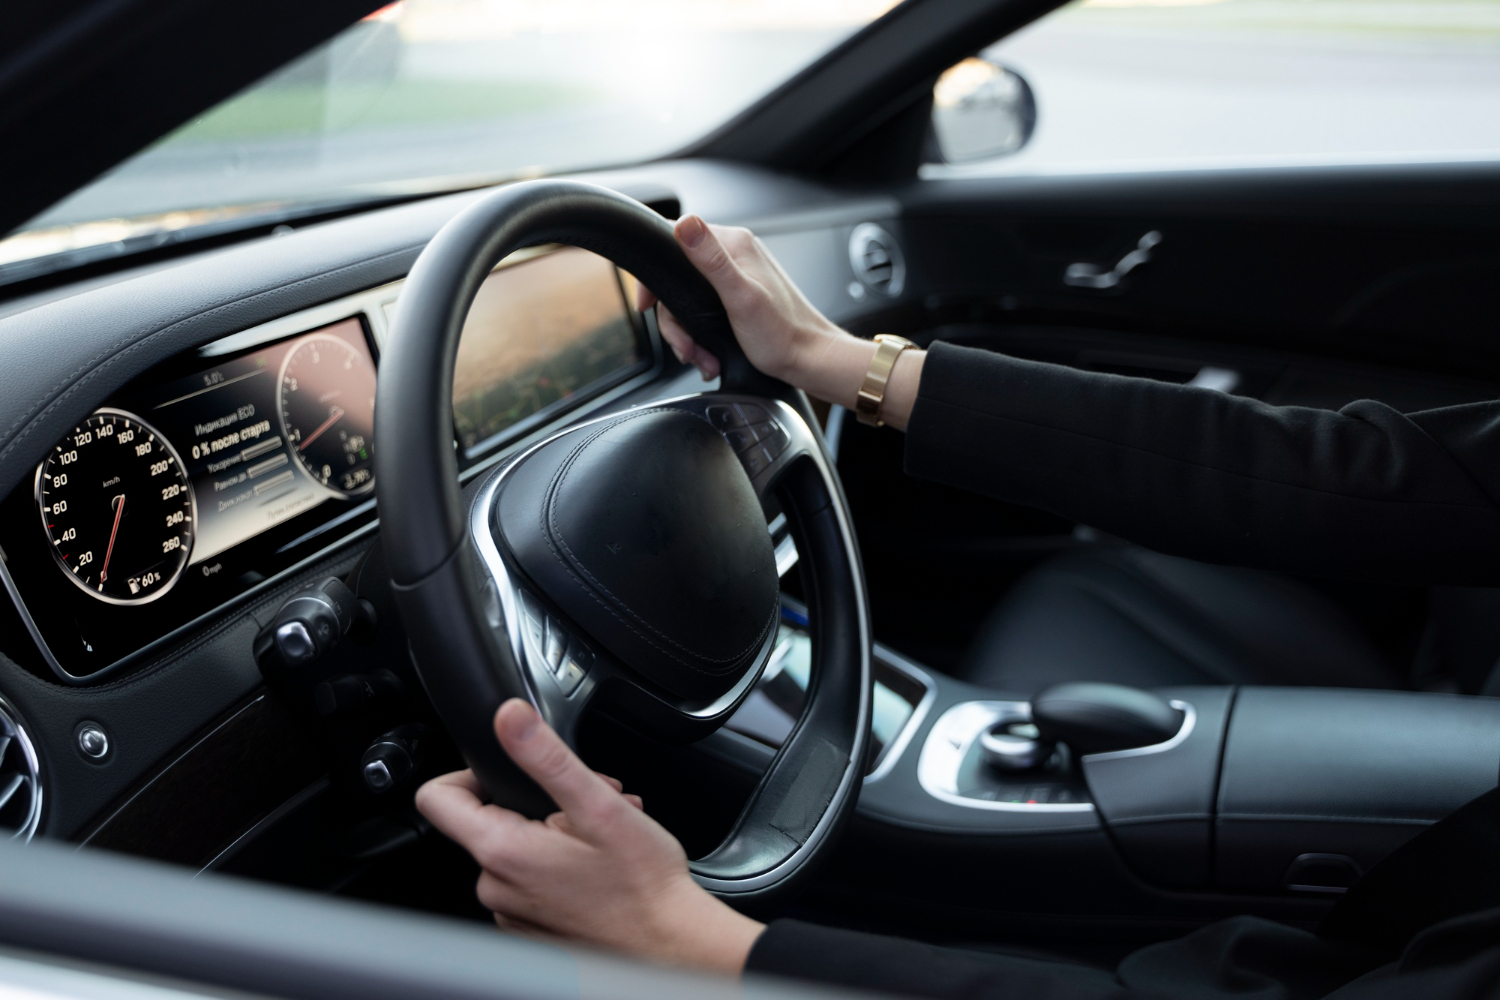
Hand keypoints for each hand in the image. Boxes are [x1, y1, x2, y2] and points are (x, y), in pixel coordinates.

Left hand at [416, 699, 764, 974]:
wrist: (668, 944)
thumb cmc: (641, 883)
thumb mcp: (596, 805)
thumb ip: (546, 757)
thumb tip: (509, 717)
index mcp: (501, 851)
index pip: (437, 798)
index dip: (469, 771)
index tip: (510, 770)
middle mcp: (495, 887)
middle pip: (487, 819)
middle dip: (536, 800)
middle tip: (587, 801)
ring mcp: (510, 911)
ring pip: (514, 847)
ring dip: (554, 830)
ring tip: (601, 832)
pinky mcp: (529, 926)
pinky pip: (528, 879)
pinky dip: (557, 862)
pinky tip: (595, 859)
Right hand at [638, 216, 923, 429]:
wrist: (809, 360)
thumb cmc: (782, 335)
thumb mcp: (740, 297)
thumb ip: (711, 260)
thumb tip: (685, 223)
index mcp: (733, 245)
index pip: (674, 243)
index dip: (656, 278)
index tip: (648, 305)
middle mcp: (734, 255)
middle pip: (679, 280)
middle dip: (677, 321)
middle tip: (687, 348)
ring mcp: (737, 276)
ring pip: (690, 301)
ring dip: (689, 335)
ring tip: (702, 358)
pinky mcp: (739, 298)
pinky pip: (704, 311)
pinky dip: (702, 337)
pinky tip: (710, 355)